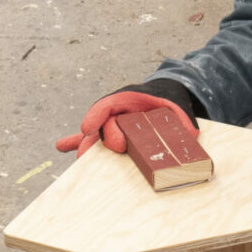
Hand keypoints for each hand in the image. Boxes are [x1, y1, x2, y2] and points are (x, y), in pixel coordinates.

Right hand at [55, 80, 201, 156]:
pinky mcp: (114, 131)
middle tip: (85, 156)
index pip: (108, 105)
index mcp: (129, 98)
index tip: (86, 129)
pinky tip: (61, 146)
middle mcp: (116, 110)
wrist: (167, 95)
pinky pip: (95, 136)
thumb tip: (190, 134)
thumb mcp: (179, 107)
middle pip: (100, 124)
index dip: (96, 116)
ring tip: (72, 155)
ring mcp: (113, 121)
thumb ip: (183, 121)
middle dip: (90, 140)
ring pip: (94, 132)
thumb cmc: (170, 100)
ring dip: (81, 143)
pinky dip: (80, 142)